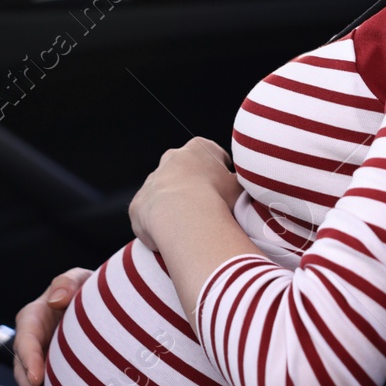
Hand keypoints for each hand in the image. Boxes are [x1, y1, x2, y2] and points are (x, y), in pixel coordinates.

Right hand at [11, 267, 92, 385]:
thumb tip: (55, 300)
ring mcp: (38, 366)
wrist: (101, 311)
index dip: (30, 359)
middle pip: (24, 370)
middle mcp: (31, 345)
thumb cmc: (89, 291)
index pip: (27, 340)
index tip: (37, 378)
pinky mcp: (46, 381)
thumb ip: (68, 283)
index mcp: (33, 319)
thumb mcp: (80, 279)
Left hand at [128, 137, 241, 252]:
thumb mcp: (242, 187)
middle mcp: (171, 159)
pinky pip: (149, 215)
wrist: (182, 215)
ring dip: (176, 207)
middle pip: (186, 172)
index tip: (226, 192)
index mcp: (199, 148)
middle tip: (208, 210)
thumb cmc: (217, 198)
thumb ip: (242, 185)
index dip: (221, 175)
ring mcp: (152, 180)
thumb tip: (247, 191)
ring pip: (165, 194)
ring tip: (190, 228)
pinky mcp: (138, 203)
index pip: (213, 156)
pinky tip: (172, 237)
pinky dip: (160, 225)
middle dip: (195, 188)